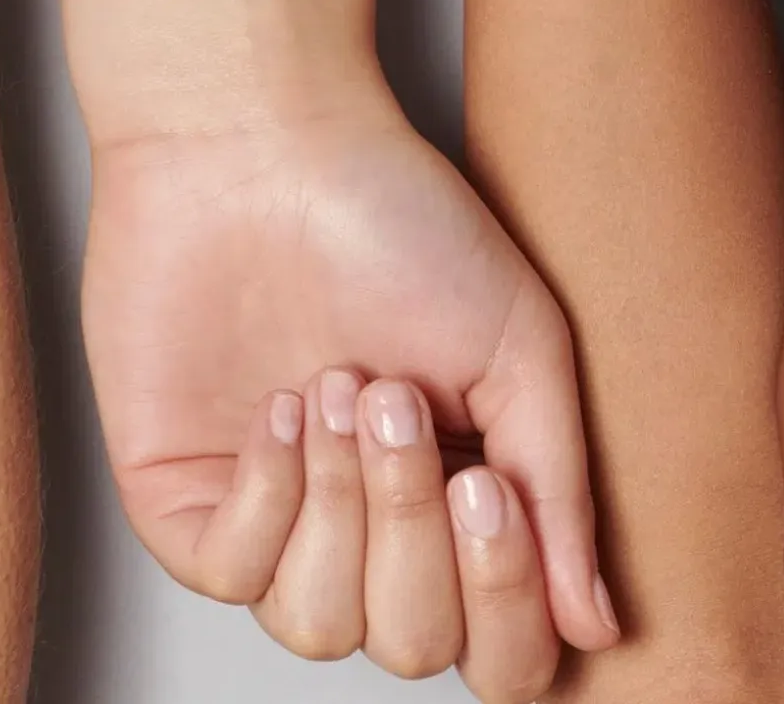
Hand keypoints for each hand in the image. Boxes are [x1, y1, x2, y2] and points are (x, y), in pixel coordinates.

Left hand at [82, 86, 616, 699]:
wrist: (264, 141)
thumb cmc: (396, 216)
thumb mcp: (518, 344)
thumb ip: (559, 488)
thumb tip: (596, 624)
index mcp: (461, 490)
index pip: (500, 642)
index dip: (504, 598)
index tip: (489, 486)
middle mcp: (370, 521)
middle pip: (413, 641)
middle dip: (411, 524)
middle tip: (399, 398)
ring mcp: (276, 515)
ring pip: (321, 625)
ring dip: (344, 503)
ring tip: (339, 387)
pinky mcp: (187, 500)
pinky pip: (234, 577)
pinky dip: (270, 494)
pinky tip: (282, 404)